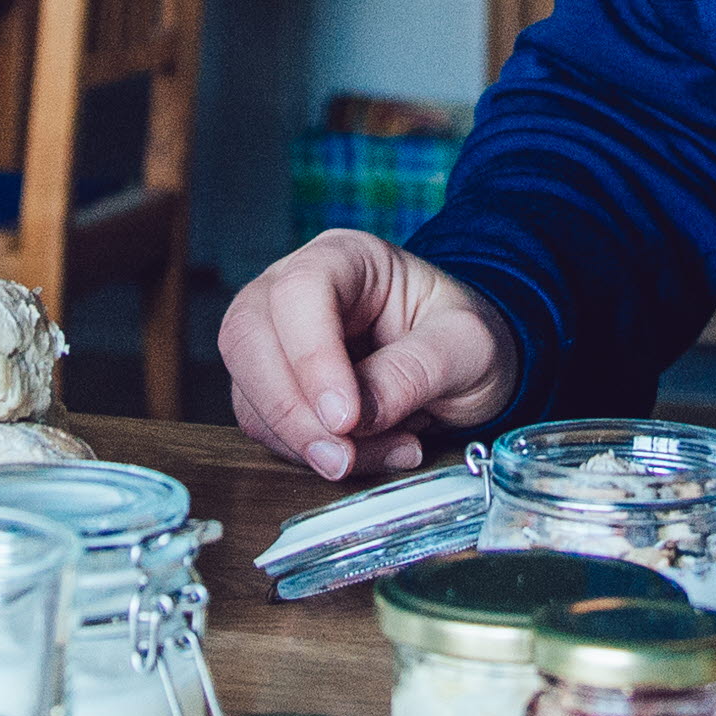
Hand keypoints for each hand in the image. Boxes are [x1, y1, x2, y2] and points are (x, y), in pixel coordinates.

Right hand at [221, 228, 518, 480]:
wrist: (464, 366)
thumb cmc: (464, 339)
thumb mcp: (468, 346)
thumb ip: (416, 371)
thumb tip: (359, 417)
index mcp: (347, 258)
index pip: (300, 291)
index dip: (312, 356)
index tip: (347, 418)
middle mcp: (294, 289)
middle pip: (248, 337)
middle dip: (290, 410)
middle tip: (341, 458)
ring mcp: (277, 337)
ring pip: (248, 389)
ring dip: (304, 441)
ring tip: (386, 452)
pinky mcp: (274, 387)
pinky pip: (264, 426)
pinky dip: (308, 454)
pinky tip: (368, 455)